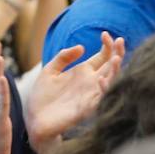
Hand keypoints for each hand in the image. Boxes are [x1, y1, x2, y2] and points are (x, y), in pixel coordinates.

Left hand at [25, 32, 123, 153]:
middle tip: (120, 41)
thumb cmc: (42, 97)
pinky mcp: (86, 109)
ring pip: (110, 82)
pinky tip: (102, 80)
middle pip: (111, 66)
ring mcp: (90, 95)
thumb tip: (82, 47)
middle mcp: (91, 83)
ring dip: (115, 71)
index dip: (107, 45)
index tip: (104, 33)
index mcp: (83, 73)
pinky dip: (103, 90)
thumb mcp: (49, 71)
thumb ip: (63, 57)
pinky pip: (99, 99)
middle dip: (118, 53)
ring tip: (116, 59)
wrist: (34, 120)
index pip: (103, 56)